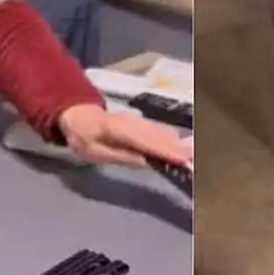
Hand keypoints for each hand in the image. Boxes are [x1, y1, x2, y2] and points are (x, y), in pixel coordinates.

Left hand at [58, 103, 192, 168]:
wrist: (77, 114)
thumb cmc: (83, 136)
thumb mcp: (93, 150)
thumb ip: (118, 155)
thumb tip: (144, 161)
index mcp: (119, 130)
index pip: (146, 141)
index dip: (165, 150)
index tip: (181, 159)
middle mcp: (132, 123)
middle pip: (158, 136)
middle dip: (177, 147)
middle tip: (195, 158)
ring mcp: (137, 121)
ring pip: (160, 131)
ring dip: (177, 143)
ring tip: (193, 153)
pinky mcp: (139, 123)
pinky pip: (157, 130)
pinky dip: (170, 138)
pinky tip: (181, 143)